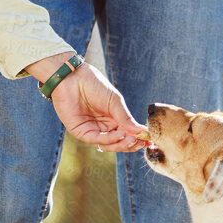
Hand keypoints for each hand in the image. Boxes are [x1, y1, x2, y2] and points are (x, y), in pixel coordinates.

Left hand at [24, 54, 149, 151]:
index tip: (150, 140)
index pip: (127, 134)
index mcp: (113, 120)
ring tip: (131, 138)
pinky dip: (109, 140)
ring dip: (121, 144)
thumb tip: (141, 132)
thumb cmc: (94, 85)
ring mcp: (92, 130)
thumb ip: (125, 117)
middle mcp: (103, 127)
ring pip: (109, 145)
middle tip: (141, 142)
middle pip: (119, 143)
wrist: (73, 77)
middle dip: (131, 144)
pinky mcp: (80, 132)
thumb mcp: (115, 101)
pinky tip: (119, 134)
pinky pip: (96, 140)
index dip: (138, 139)